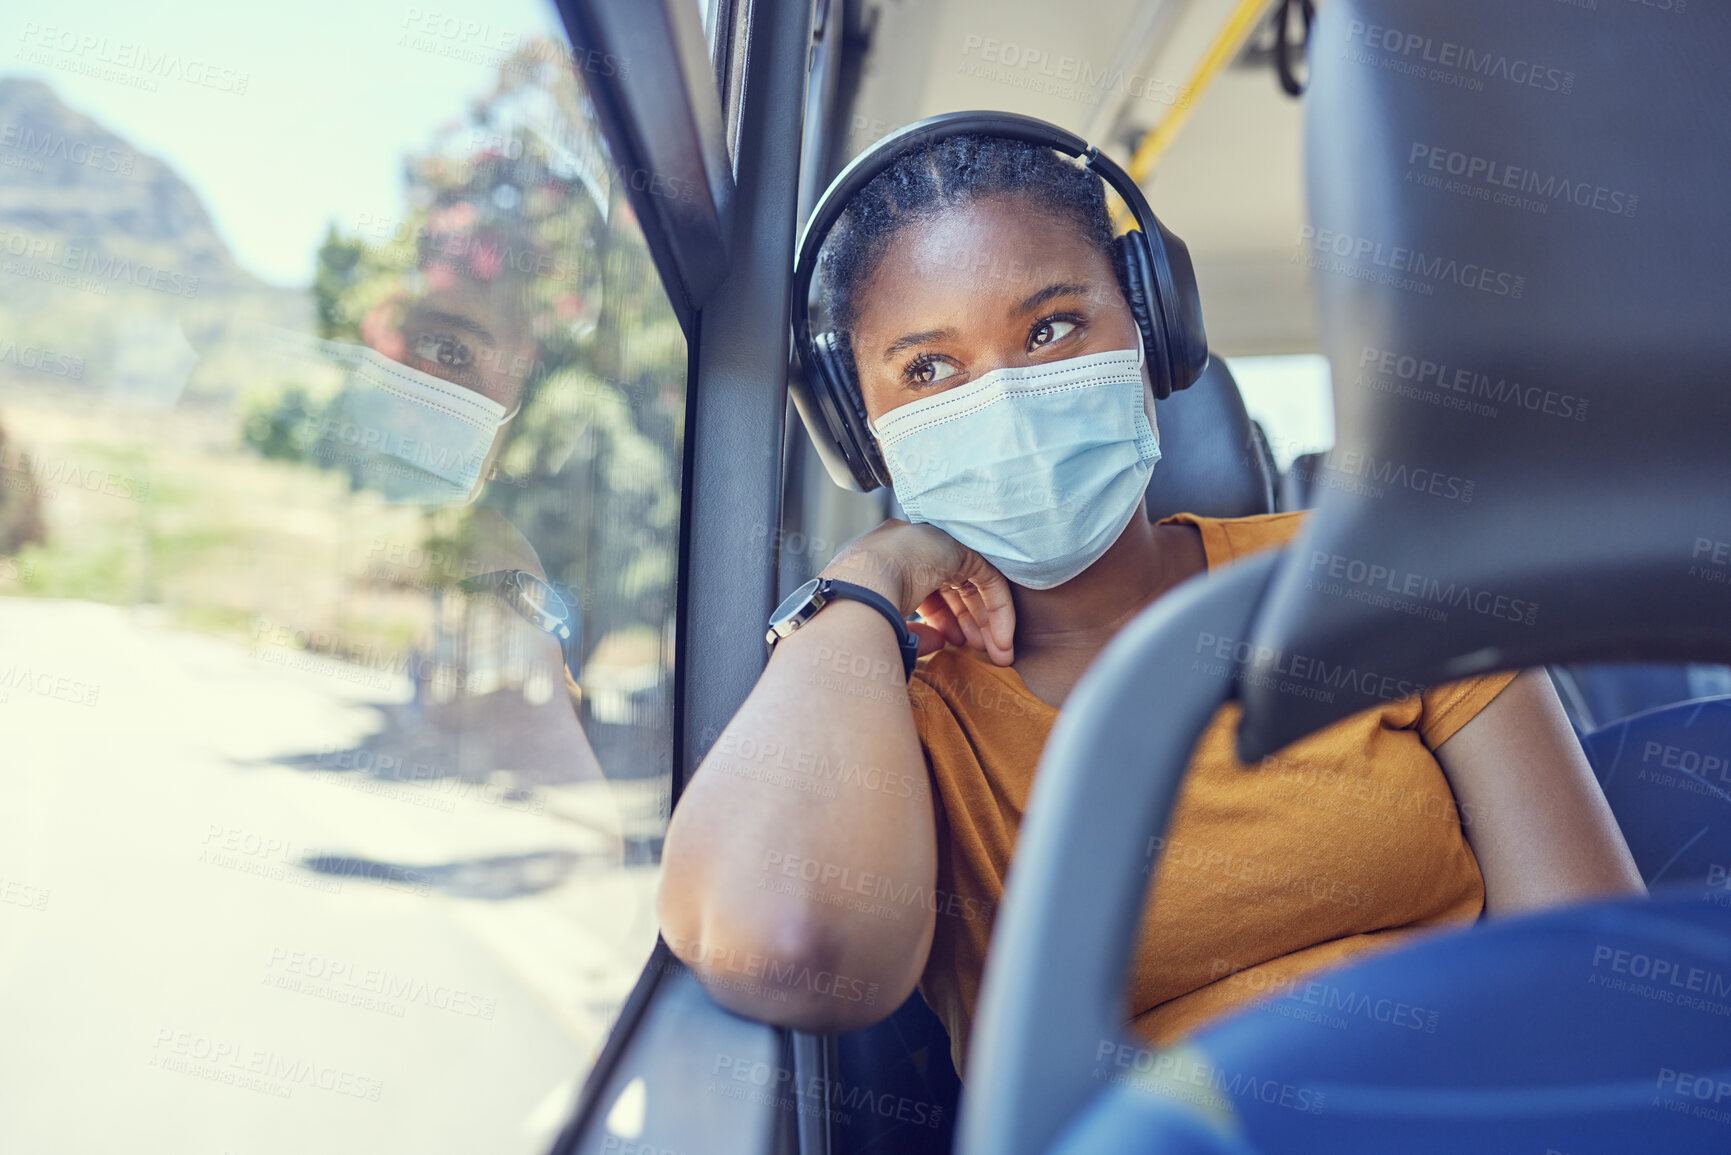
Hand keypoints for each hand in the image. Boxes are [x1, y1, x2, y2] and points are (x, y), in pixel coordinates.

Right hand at [821, 520, 1016, 665]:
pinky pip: (988, 578)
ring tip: (997, 653)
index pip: (926, 588)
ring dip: (987, 620)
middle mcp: (914, 548)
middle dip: (969, 622)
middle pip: (953, 586)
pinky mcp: (959, 547)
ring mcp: (936, 544)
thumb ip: (914, 631)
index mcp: (890, 561)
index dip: (942, 618)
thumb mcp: (888, 626)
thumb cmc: (858, 614)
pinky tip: (1001, 640)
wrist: (859, 592)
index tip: (951, 643)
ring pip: (973, 583)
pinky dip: (999, 609)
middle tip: (980, 650)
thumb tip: (939, 642)